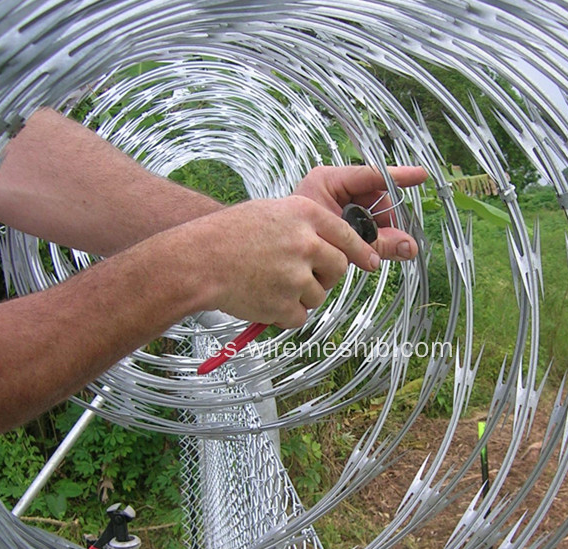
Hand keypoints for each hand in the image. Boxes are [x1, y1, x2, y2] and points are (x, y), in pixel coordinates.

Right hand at [175, 196, 379, 327]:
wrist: (197, 261)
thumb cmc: (227, 235)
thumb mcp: (270, 212)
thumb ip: (304, 226)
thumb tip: (332, 245)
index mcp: (304, 215)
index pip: (347, 234)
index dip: (361, 250)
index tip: (371, 261)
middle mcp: (306, 244)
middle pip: (338, 268)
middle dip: (326, 276)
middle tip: (301, 276)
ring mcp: (296, 276)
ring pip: (319, 295)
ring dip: (301, 296)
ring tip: (270, 285)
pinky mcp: (285, 304)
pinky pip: (300, 316)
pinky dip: (285, 314)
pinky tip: (264, 300)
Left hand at [293, 165, 427, 260]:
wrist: (273, 255)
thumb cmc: (298, 239)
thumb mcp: (342, 239)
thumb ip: (378, 243)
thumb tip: (411, 248)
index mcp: (328, 181)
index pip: (370, 175)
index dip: (398, 177)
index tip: (420, 176)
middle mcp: (334, 187)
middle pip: (376, 198)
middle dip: (384, 220)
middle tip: (385, 241)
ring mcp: (337, 201)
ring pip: (373, 213)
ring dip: (377, 232)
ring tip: (367, 248)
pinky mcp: (338, 217)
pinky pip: (365, 223)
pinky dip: (368, 236)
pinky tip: (363, 248)